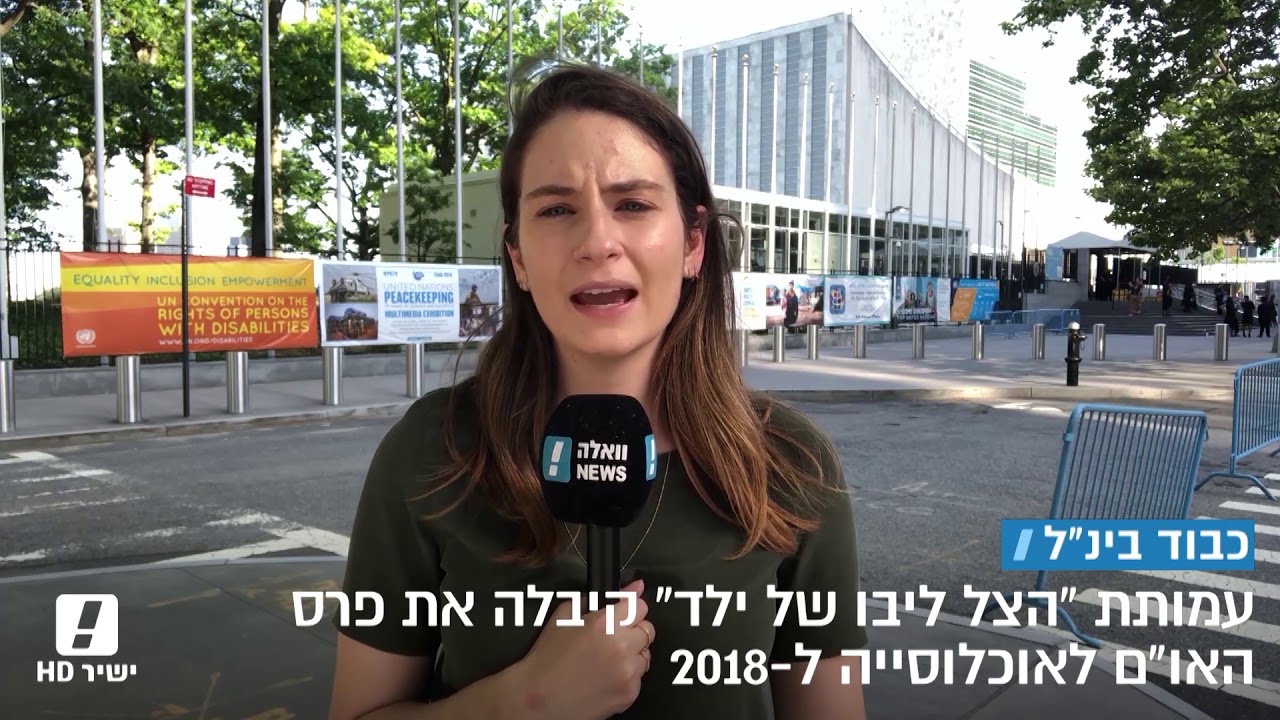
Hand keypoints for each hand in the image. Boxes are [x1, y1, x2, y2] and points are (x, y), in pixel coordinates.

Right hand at [509, 579, 655, 719]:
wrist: (539, 698)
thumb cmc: (548, 658)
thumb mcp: (566, 615)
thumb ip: (604, 597)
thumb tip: (635, 587)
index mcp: (605, 623)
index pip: (640, 606)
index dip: (629, 610)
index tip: (622, 616)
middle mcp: (621, 647)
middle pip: (647, 631)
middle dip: (631, 633)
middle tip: (610, 641)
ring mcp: (627, 672)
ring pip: (645, 656)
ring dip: (631, 656)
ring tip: (605, 662)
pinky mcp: (629, 694)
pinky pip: (638, 679)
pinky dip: (626, 678)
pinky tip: (605, 678)